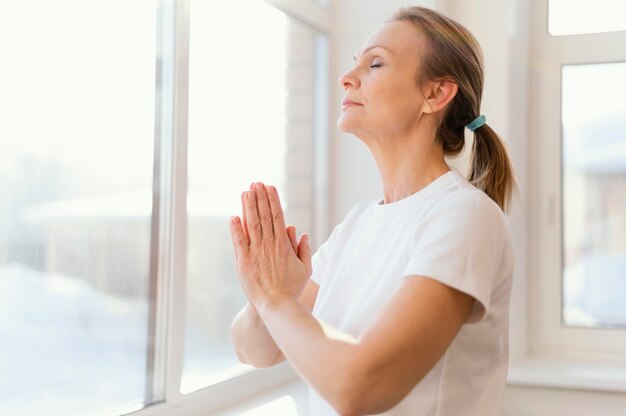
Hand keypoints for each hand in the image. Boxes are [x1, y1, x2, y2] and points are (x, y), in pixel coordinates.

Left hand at [229, 182, 311, 310]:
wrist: (277, 305)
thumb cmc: (292, 289)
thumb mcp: (305, 268)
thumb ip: (304, 249)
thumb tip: (300, 232)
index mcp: (283, 245)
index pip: (277, 216)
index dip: (273, 200)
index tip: (270, 187)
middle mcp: (269, 245)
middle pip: (263, 216)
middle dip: (260, 198)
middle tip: (256, 183)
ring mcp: (256, 252)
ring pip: (251, 224)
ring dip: (248, 207)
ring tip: (246, 192)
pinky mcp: (244, 261)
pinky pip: (239, 241)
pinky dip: (236, 228)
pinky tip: (234, 216)